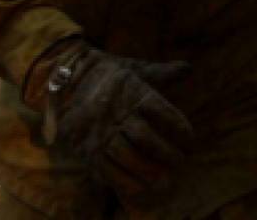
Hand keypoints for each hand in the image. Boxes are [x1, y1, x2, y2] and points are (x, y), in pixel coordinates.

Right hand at [40, 43, 194, 197]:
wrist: (67, 82)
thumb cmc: (109, 76)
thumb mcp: (135, 69)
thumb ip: (162, 72)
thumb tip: (188, 69)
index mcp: (133, 92)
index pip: (163, 112)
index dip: (180, 128)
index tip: (190, 141)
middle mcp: (117, 113)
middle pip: (145, 137)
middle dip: (166, 153)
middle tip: (181, 162)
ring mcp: (100, 132)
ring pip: (126, 155)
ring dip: (147, 171)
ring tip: (164, 182)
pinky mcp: (87, 148)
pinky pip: (105, 169)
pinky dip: (123, 181)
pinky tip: (139, 188)